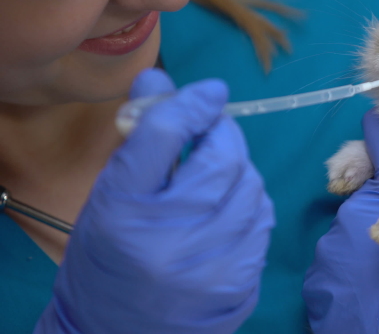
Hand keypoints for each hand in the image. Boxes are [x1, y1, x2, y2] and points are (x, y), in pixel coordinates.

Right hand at [35, 68, 274, 333]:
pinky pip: (261, 222)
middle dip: (224, 134)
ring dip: (239, 170)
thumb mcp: (109, 197)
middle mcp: (168, 240)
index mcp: (123, 211)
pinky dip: (250, 205)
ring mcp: (210, 266)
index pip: (164, 134)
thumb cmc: (109, 257)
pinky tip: (229, 210)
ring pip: (251, 187)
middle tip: (214, 131)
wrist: (113, 333)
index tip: (210, 91)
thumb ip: (139, 139)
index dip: (191, 102)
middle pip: (221, 158)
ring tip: (216, 176)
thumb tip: (160, 78)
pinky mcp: (239, 284)